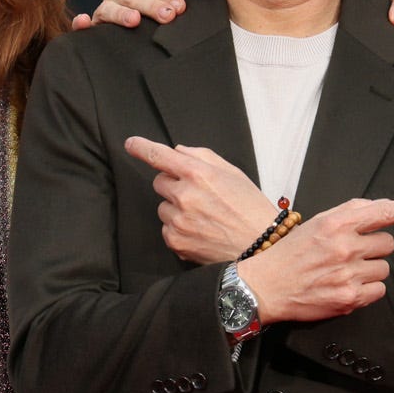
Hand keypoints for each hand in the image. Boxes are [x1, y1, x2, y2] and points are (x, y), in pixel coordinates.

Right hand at [75, 0, 198, 30]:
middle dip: (150, 5)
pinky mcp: (91, 31)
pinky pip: (81, 25)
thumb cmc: (159, 22)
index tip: (180, 7)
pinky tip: (83, 22)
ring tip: (135, 21)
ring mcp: (103, 13)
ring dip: (121, 13)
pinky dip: (80, 23)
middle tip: (168, 16)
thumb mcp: (173, 4)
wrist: (141, 52)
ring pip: (109, 8)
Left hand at [124, 136, 276, 263]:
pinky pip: (166, 229)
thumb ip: (202, 157)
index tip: (131, 144)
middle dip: (174, 185)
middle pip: (159, 182)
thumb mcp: (233, 173)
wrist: (262, 248)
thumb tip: (177, 152)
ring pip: (163, 207)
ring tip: (204, 217)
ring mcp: (178, 220)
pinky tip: (202, 232)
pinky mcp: (176, 242)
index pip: (159, 155)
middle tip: (199, 196)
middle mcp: (184, 196)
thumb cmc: (250, 208)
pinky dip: (179, 229)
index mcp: (198, 174)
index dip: (142, 147)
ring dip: (176, 209)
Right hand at [241, 196, 393, 323]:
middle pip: (388, 244)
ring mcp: (347, 274)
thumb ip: (351, 212)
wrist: (265, 287)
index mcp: (336, 224)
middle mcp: (344, 247)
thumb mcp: (317, 223)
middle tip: (352, 253)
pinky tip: (346, 286)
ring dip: (370, 269)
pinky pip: (379, 291)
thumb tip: (384, 206)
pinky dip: (368, 289)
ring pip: (384, 269)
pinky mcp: (349, 298)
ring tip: (344, 271)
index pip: (383, 212)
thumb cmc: (291, 254)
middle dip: (375, 248)